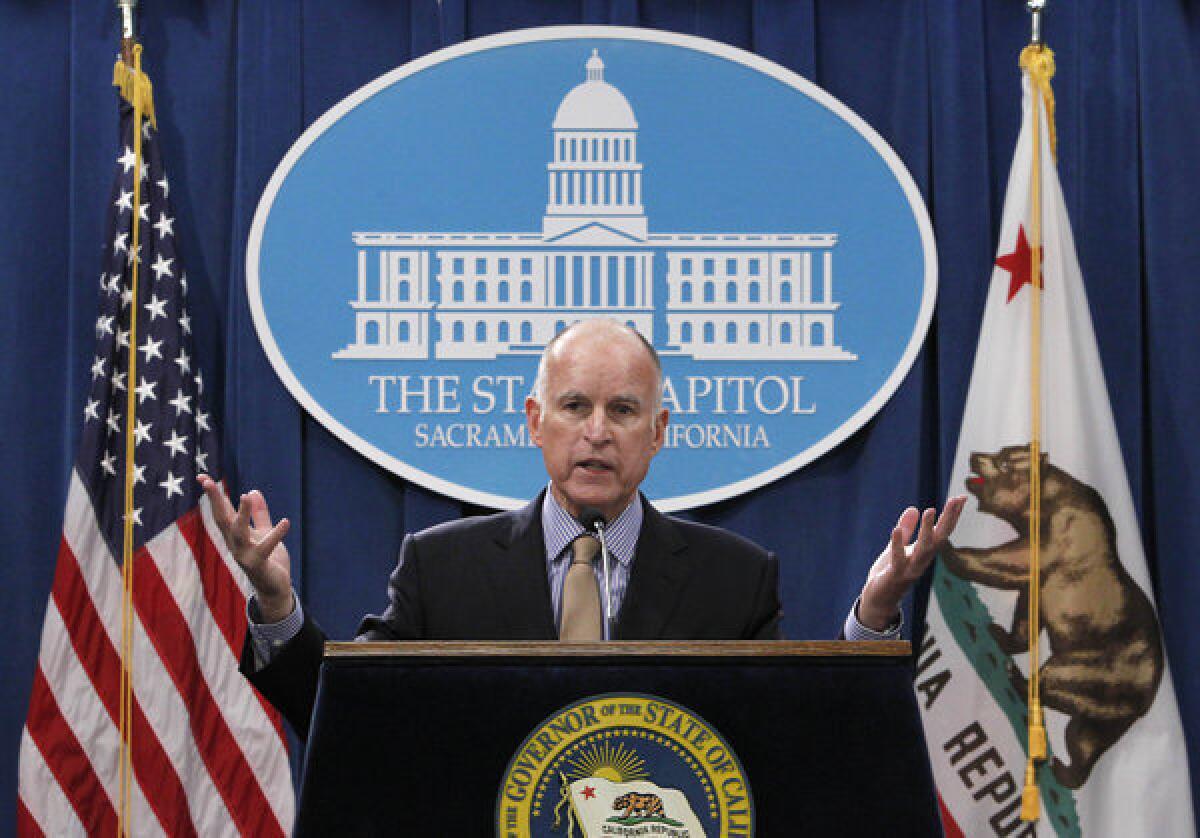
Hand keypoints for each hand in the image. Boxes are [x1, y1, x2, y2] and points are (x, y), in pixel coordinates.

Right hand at [198, 474, 293, 622]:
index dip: (213, 494)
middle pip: (222, 519)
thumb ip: (259, 515)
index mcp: (235, 535)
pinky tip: (285, 522)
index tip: (203, 476)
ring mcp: (244, 555)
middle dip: (215, 500)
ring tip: (245, 496)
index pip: (221, 511)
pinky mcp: (258, 564)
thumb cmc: (268, 560)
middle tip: (208, 481)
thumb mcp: (263, 533)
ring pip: (238, 532)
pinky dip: (275, 535)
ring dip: (241, 514)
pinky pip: (266, 547)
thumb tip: (253, 491)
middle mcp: (235, 544)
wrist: (275, 588)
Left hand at [858, 495, 966, 630]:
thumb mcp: (897, 547)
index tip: (961, 498)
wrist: (879, 602)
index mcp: (924, 553)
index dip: (951, 516)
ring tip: (930, 510)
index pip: (942, 532)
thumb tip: (914, 508)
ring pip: (923, 549)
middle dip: (948, 519)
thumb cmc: (890, 574)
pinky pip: (898, 560)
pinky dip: (897, 545)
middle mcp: (922, 561)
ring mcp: (910, 569)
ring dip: (927, 531)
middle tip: (955, 500)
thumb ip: (906, 530)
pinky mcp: (894, 575)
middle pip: (939, 538)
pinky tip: (896, 530)